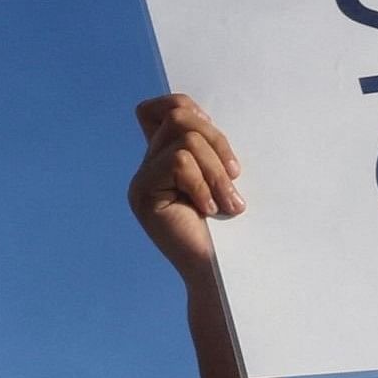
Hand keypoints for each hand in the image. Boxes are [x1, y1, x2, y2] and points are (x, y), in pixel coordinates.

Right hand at [127, 94, 244, 275]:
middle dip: (217, 142)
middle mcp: (149, 164)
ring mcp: (142, 179)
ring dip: (215, 170)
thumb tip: (206, 117)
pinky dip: (202, 183)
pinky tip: (209, 210)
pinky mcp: (142, 194)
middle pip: (178, 115)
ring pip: (184, 139)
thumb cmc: (231, 226)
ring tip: (229, 202)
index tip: (219, 149)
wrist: (222, 270)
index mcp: (169, 156)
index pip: (167, 107)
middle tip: (235, 177)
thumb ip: (210, 148)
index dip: (192, 110)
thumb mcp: (224, 176)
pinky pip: (178, 163)